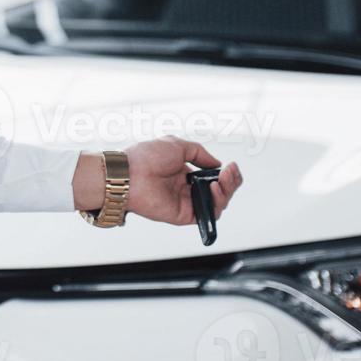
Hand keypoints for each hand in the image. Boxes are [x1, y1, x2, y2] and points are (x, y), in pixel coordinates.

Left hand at [74, 137, 242, 225]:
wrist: (129, 173)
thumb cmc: (146, 156)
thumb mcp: (178, 145)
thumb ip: (200, 154)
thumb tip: (216, 164)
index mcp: (184, 173)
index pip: (212, 177)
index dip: (225, 174)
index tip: (230, 166)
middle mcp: (186, 189)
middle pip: (218, 192)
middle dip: (230, 182)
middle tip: (232, 172)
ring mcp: (185, 202)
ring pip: (216, 204)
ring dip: (226, 191)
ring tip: (223, 179)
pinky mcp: (183, 215)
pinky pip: (207, 214)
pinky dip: (216, 203)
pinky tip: (214, 189)